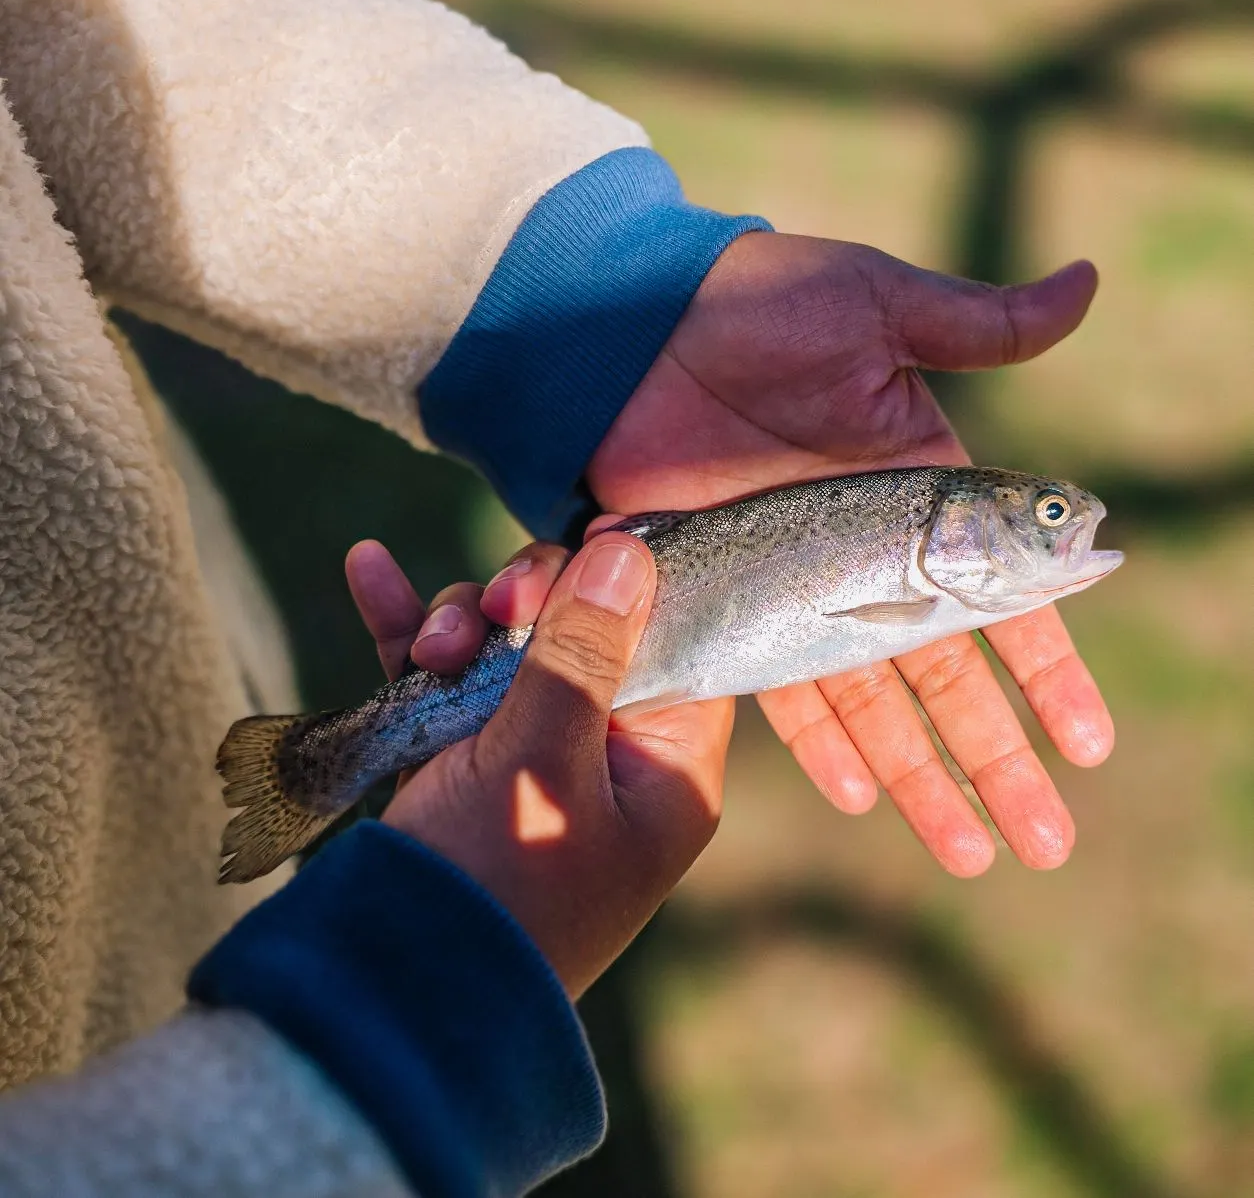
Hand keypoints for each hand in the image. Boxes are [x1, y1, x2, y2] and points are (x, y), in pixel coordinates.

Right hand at [345, 536, 732, 997]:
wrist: (389, 992)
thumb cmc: (496, 883)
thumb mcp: (547, 759)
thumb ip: (584, 652)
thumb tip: (629, 552)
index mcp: (663, 767)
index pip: (677, 645)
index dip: (638, 586)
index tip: (599, 537)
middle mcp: (605, 756)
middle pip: (586, 633)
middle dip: (534, 602)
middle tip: (502, 602)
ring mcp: (528, 754)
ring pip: (510, 646)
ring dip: (463, 623)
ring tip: (429, 644)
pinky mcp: (460, 758)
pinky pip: (445, 675)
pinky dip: (407, 630)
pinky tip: (368, 569)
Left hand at [587, 232, 1111, 876]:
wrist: (633, 327)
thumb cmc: (756, 305)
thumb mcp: (874, 305)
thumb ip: (975, 325)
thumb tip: (1089, 283)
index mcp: (918, 496)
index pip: (1000, 602)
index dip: (1046, 675)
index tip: (1087, 745)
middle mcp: (865, 555)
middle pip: (943, 676)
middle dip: (994, 759)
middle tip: (1043, 842)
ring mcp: (797, 585)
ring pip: (871, 701)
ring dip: (919, 777)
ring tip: (967, 851)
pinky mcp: (727, 598)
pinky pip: (777, 685)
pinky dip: (818, 742)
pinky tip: (859, 795)